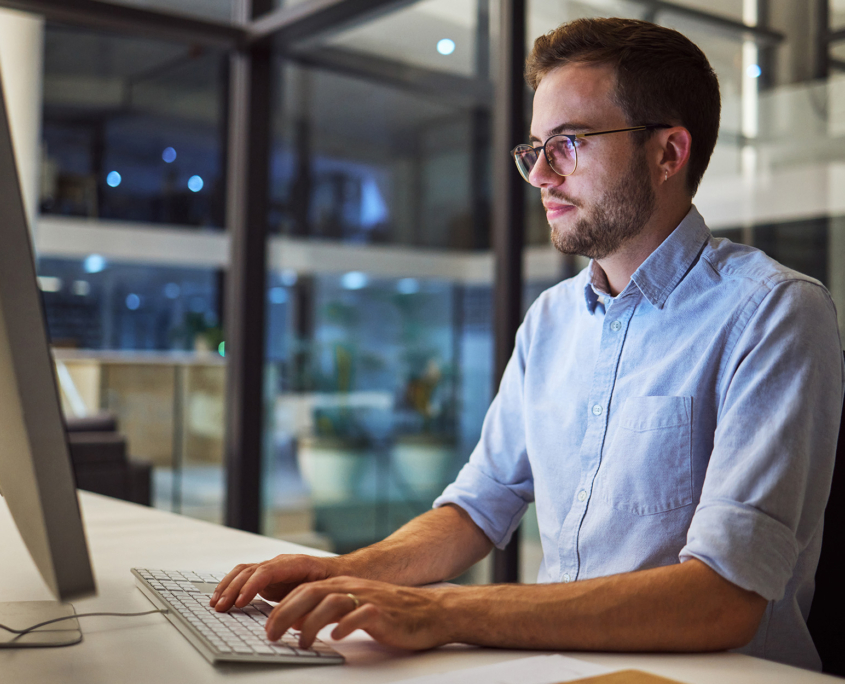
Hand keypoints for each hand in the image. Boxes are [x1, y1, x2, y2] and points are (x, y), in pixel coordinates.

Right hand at [210, 554, 345, 611]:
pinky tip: (222, 597)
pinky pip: (246, 577)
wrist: (342, 571)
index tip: (240, 602)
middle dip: (233, 588)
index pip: (267, 571)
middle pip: (251, 570)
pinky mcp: (269, 577)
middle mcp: (281, 563)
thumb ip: (307, 598)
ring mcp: (273, 568)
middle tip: (221, 606)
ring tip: (216, 603)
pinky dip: (232, 585)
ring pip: (244, 572)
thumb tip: (293, 613)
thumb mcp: (325, 590)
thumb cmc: (336, 580)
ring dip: (228, 586)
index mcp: (296, 563)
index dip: (251, 587)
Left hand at [265, 576, 451, 650]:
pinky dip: (346, 625)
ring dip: (312, 623)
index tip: (267, 627)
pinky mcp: (383, 612)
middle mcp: (353, 588)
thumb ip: (329, 612)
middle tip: (271, 635)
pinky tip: (338, 637)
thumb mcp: (355, 608)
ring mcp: (368, 598)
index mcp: (344, 586)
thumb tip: (298, 623)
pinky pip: (361, 614)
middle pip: (312, 593)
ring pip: (332, 602)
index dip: (282, 607)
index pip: (305, 590)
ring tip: (303, 643)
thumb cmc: (393, 614)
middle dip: (286, 613)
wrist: (432, 612)